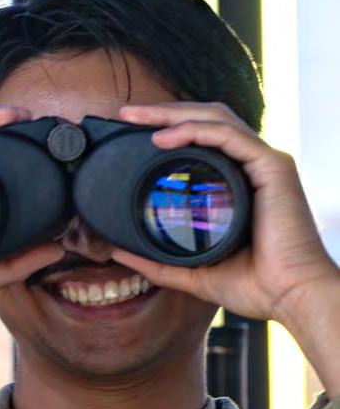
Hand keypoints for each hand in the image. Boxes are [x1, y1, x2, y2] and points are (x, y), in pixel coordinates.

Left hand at [111, 103, 339, 333]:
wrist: (290, 297)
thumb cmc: (255, 285)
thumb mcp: (192, 271)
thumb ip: (156, 262)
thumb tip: (118, 253)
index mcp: (238, 182)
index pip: (202, 139)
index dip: (168, 127)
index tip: (131, 129)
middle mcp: (252, 167)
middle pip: (206, 120)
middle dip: (164, 111)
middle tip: (126, 112)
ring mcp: (264, 164)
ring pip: (216, 119)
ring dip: (174, 113)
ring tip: (137, 117)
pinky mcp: (274, 168)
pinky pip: (230, 136)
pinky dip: (195, 130)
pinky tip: (164, 137)